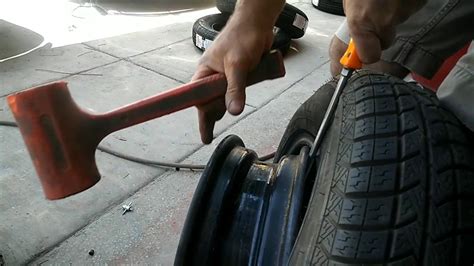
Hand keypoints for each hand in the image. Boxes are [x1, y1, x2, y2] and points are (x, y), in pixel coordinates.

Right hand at [193, 1, 283, 143]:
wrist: (258, 24)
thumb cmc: (242, 37)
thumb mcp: (237, 65)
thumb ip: (235, 88)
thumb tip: (234, 111)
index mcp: (205, 72)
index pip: (198, 98)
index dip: (202, 115)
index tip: (204, 133)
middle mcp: (213, 75)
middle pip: (210, 102)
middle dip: (210, 117)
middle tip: (208, 137)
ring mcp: (227, 75)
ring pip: (223, 97)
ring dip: (224, 108)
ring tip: (215, 130)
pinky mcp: (240, 74)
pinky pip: (236, 90)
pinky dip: (236, 98)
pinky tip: (235, 106)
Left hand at [343, 0, 425, 63]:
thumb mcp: (351, 1)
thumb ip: (354, 20)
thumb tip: (355, 35)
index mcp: (361, 21)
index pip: (369, 56)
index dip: (367, 55)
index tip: (363, 53)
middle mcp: (383, 20)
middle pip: (386, 40)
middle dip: (381, 32)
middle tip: (375, 14)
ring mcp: (403, 12)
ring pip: (398, 22)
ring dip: (392, 12)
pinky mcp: (418, 3)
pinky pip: (410, 9)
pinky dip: (405, 2)